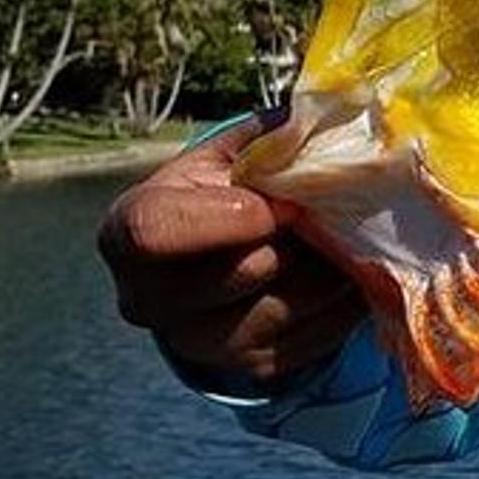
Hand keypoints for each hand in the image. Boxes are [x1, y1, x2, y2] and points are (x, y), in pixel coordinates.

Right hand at [97, 113, 365, 387]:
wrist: (224, 262)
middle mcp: (147, 298)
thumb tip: (322, 112)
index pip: (156, 231)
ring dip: (331, 267)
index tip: (279, 204)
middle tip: (329, 211)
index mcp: (130, 230)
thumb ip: (268, 134)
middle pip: (241, 272)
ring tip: (344, 236)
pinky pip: (315, 336)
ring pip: (287, 306)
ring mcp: (196, 341)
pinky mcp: (249, 367)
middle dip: (299, 238)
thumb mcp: (233, 155)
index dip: (227, 217)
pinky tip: (348, 270)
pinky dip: (344, 301)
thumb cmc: (225, 192)